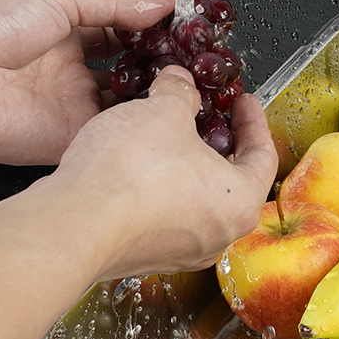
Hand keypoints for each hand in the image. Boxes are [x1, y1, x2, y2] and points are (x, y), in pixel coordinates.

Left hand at [0, 0, 173, 163]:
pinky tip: (160, 117)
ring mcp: (72, 107)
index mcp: (66, 31)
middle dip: (163, 67)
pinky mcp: (69, 140)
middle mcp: (71, 70)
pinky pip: (112, 138)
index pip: (124, 31)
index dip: (156, 31)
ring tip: (188, 89)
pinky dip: (136, 130)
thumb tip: (159, 5)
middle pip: (132, 70)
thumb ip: (113, 3)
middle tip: (196, 63)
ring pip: (128, 107)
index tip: (188, 30)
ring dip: (155, 99)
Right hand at [45, 66, 278, 278]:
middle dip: (218, 143)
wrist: (75, 223)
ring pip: (196, 201)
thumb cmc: (129, 175)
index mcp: (240, 201)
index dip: (254, 121)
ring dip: (186, 167)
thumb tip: (179, 82)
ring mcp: (181, 251)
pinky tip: (138, 165)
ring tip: (167, 137)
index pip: (264, 155)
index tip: (244, 102)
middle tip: (208, 117)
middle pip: (232, 181)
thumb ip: (179, 92)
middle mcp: (218, 234)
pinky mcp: (146, 256)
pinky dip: (160, 190)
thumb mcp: (163, 112)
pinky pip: (164, 216)